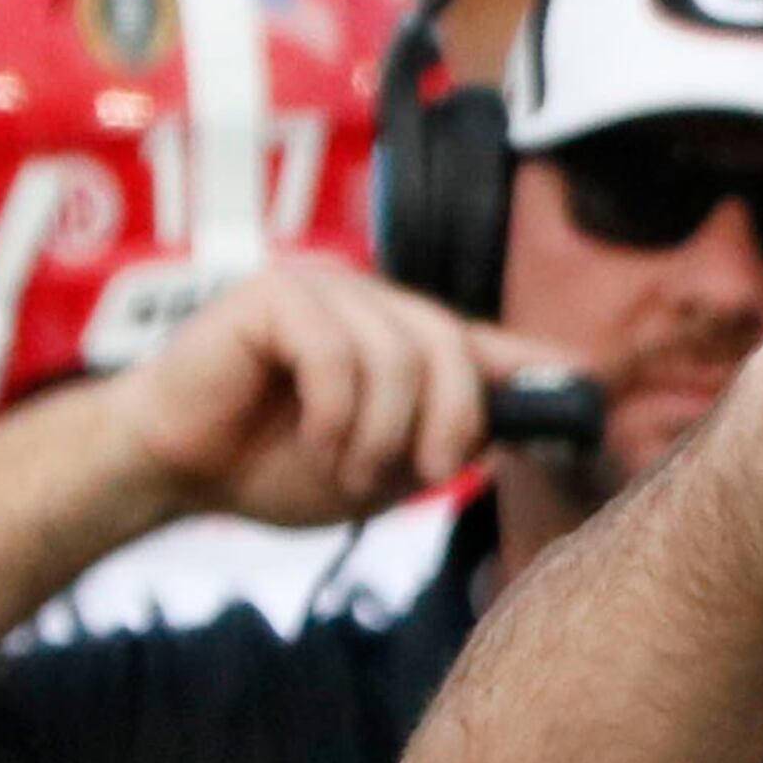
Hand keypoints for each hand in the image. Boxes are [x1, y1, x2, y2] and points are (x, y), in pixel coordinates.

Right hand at [107, 262, 563, 526]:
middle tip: (426, 473)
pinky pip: (336, 354)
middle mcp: (369, 302)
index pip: (483, 343)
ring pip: (398, 354)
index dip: (536, 365)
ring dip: (379, 433)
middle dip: (451, 420)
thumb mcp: (377, 464)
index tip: (592, 393)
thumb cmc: (268, 465)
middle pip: (451, 345)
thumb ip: (440, 440)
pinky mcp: (272, 295)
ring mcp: (321, 289)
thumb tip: (522, 426)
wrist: (169, 470)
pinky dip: (334, 414)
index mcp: (398, 338)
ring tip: (345, 472)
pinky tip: (312, 443)